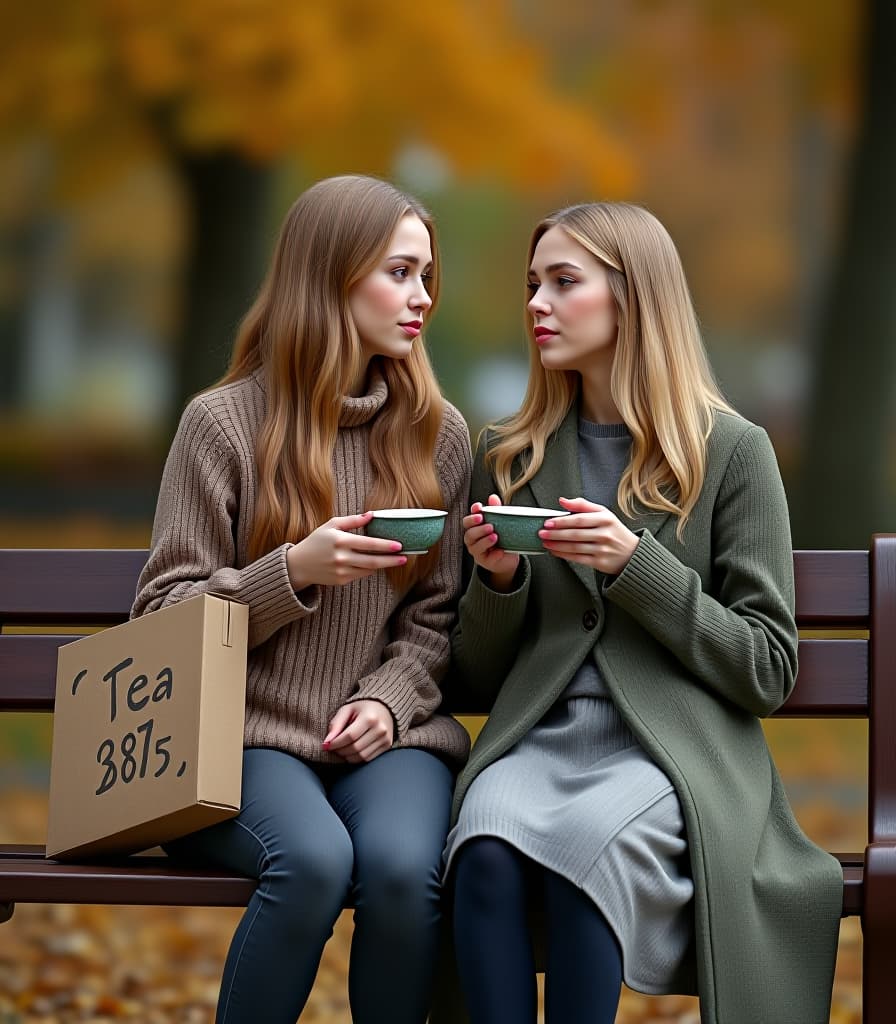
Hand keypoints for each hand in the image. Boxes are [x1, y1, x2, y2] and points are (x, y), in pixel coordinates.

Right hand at [286, 512, 406, 589]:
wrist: (299, 564)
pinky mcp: (341, 581)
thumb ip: (352, 520)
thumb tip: (372, 515)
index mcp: (340, 541)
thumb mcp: (331, 525)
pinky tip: (375, 564)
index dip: (385, 545)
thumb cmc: (317, 541)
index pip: (368, 544)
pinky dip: (369, 569)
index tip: (399, 545)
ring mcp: (341, 571)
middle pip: (373, 561)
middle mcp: (341, 557)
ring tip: (394, 560)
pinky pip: (361, 575)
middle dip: (391, 560)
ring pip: (369, 570)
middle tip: (405, 558)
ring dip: (383, 565)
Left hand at [322, 700, 394, 762]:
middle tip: (333, 748)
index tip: (326, 745)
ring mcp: (385, 739)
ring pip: (361, 756)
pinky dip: (356, 758)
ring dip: (347, 756)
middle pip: (355, 748)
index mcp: (370, 717)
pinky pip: (368, 759)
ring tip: (341, 750)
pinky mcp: (387, 746)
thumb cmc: (363, 708)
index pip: (349, 736)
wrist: (384, 708)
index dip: (336, 743)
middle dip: (340, 751)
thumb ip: (336, 724)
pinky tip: (351, 752)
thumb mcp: (347, 709)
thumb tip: (327, 742)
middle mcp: (380, 729)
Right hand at [462, 494, 519, 591]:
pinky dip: (494, 554)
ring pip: (475, 546)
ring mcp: (478, 551)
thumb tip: (493, 497)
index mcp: (475, 528)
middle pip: (469, 533)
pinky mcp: (485, 561)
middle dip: (477, 528)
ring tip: (495, 537)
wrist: (508, 558)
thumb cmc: (502, 538)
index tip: (479, 507)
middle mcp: (473, 540)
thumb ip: (496, 510)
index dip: (472, 513)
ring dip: (484, 541)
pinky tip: (500, 551)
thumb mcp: (501, 523)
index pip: (469, 520)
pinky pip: (486, 558)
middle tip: (489, 525)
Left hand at [539, 497, 638, 574]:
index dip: (561, 521)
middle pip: (575, 534)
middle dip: (555, 534)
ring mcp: (602, 549)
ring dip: (556, 545)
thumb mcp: (603, 513)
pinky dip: (563, 555)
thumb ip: (582, 505)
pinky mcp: (599, 562)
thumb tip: (562, 500)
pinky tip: (554, 551)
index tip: (548, 521)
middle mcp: (605, 534)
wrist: (631, 553)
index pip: (579, 519)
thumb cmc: (614, 531)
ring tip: (545, 541)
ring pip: (574, 547)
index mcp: (606, 519)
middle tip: (542, 532)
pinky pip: (577, 558)